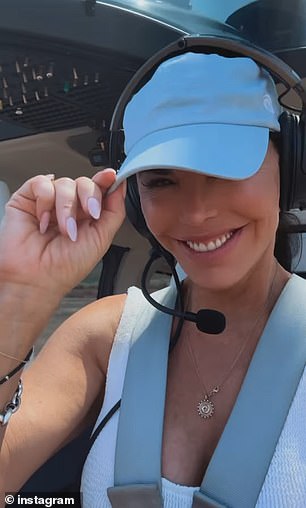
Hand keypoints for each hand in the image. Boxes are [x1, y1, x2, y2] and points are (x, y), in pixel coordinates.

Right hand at [0, 169, 125, 298]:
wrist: (37, 280)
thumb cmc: (66, 268)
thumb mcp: (102, 239)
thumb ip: (115, 211)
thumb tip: (120, 186)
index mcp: (87, 215)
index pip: (98, 189)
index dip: (106, 180)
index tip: (112, 177)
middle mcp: (69, 207)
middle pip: (84, 182)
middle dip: (89, 197)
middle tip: (89, 214)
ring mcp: (48, 202)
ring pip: (65, 183)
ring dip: (67, 207)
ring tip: (63, 229)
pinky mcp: (27, 199)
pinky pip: (42, 183)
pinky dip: (45, 201)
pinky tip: (43, 221)